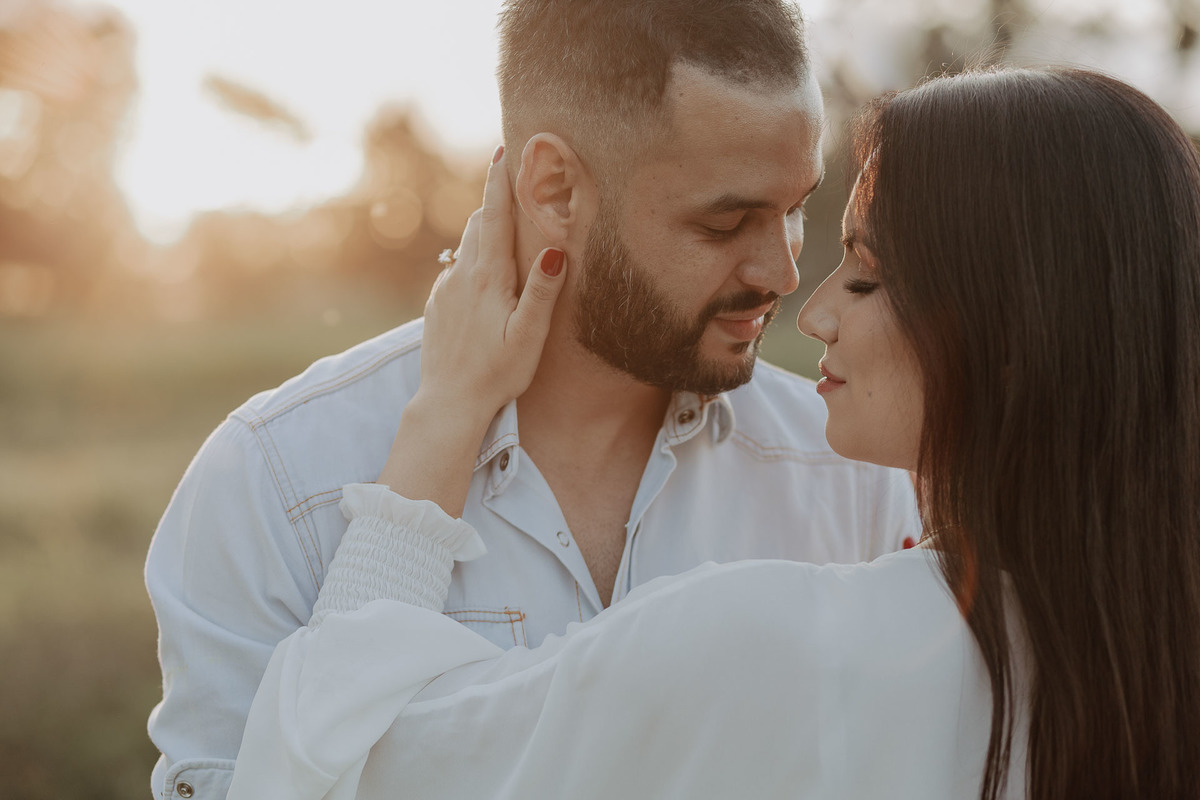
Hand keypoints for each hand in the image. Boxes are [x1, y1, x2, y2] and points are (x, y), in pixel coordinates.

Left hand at [416, 147, 566, 426]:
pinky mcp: (438, 304)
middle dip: (497, 199)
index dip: (500, 182)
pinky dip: (475, 257)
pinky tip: (489, 272)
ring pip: (467, 245)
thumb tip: (555, 251)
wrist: (448, 402)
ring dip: (486, 227)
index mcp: (488, 278)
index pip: (494, 217)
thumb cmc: (496, 374)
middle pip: (479, 223)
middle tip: (516, 176)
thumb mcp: (528, 337)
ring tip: (508, 220)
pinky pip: (458, 268)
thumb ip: (541, 293)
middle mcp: (462, 275)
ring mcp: (446, 289)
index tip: (504, 149)